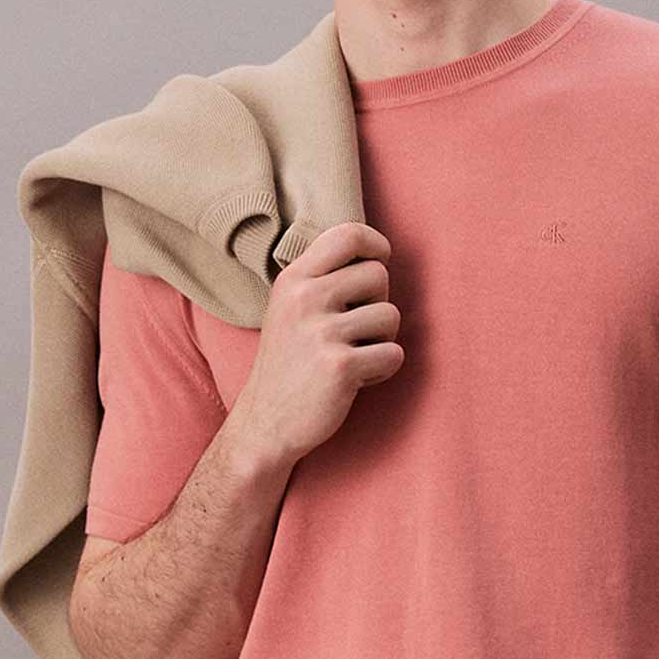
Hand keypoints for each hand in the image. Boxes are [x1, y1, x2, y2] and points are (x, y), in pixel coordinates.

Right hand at [229, 220, 403, 465]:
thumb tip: (375, 255)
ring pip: (391, 316)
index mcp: (293, 280)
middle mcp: (305, 299)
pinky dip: (382, 370)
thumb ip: (322, 278)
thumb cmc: (288, 364)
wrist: (265, 423)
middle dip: (379, 304)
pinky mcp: (341, 366)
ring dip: (382, 341)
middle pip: (379, 275)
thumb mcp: (289, 308)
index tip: (379, 262)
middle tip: (356, 332)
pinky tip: (356, 379)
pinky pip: (393, 354)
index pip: (348, 234)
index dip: (376, 245)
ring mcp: (322, 332)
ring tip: (352, 357)